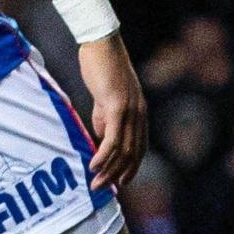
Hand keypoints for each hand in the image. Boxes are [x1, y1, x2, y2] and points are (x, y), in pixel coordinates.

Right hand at [77, 33, 147, 190]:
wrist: (101, 43)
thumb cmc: (101, 66)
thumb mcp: (104, 98)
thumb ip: (104, 119)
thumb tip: (100, 139)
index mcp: (139, 113)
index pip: (139, 148)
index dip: (130, 168)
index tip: (118, 183)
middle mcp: (139, 114)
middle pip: (132, 154)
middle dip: (117, 175)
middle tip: (101, 190)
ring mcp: (130, 111)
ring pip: (123, 150)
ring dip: (109, 170)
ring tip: (95, 183)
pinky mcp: (117, 106)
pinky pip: (112, 138)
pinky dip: (104, 156)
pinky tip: (93, 166)